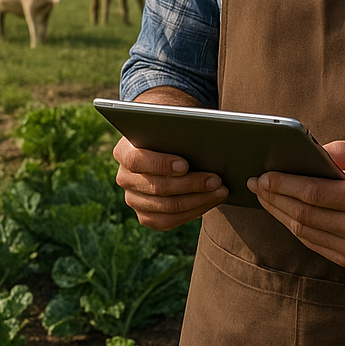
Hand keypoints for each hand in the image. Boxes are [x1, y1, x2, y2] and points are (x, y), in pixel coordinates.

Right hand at [114, 136, 228, 229]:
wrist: (164, 144)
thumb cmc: (170, 131)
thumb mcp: (169, 124)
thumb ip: (176, 129)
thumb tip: (203, 136)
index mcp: (124, 152)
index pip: (137, 160)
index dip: (161, 164)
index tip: (185, 165)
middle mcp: (124, 178)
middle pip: (157, 187)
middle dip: (191, 184)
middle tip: (216, 179)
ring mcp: (133, 199)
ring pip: (166, 207)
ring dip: (198, 200)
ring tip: (220, 191)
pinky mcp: (145, 215)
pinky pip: (169, 221)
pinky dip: (193, 211)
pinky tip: (211, 201)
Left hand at [247, 138, 344, 266]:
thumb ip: (340, 150)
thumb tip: (305, 152)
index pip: (313, 193)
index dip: (284, 184)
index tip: (263, 175)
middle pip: (303, 214)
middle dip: (273, 197)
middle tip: (254, 183)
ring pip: (303, 230)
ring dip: (277, 212)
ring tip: (262, 195)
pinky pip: (310, 242)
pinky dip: (292, 225)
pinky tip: (280, 210)